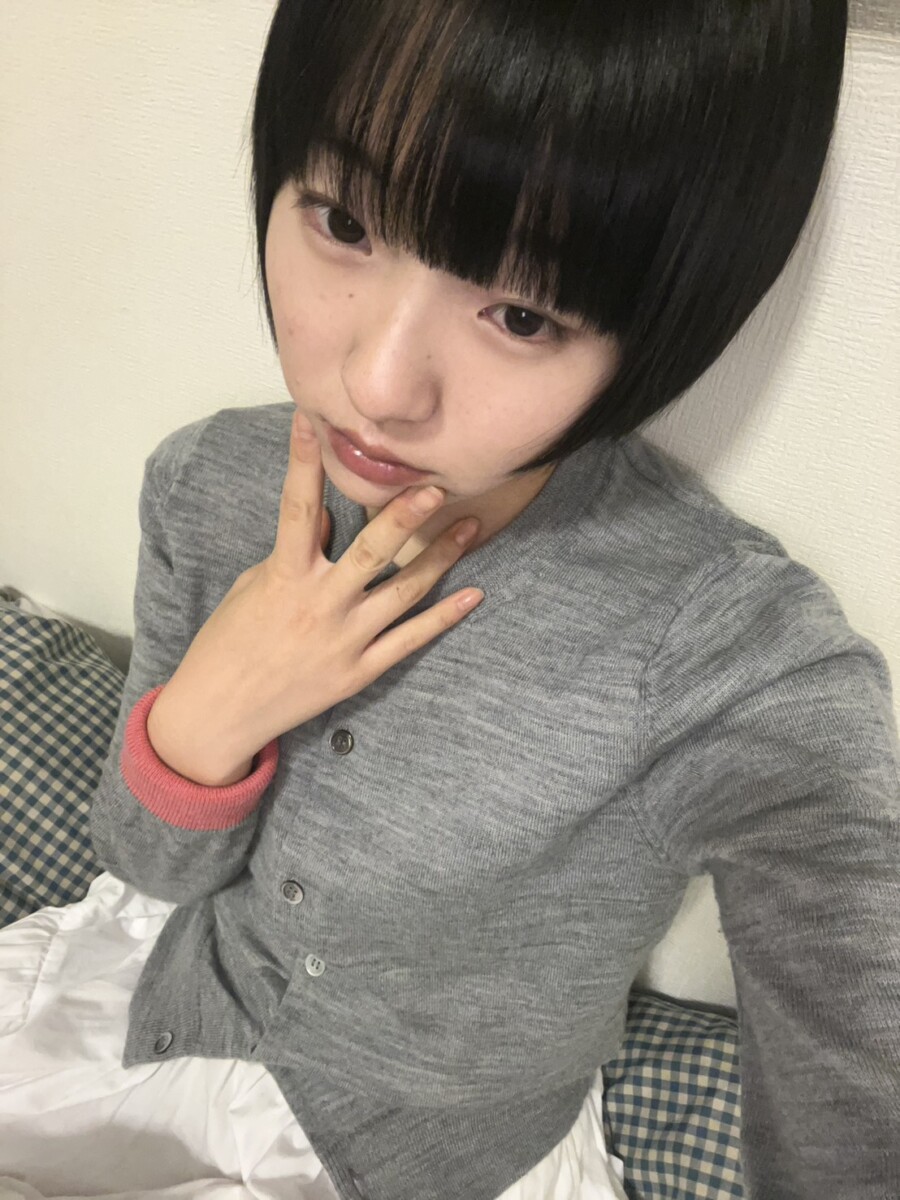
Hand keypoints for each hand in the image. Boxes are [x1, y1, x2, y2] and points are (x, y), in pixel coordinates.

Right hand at [146, 410, 483, 784]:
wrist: (219, 713)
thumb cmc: (229, 644)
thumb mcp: (253, 587)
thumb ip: (296, 551)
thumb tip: (329, 517)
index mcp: (284, 576)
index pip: (297, 507)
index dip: (302, 461)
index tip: (310, 420)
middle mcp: (319, 605)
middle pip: (371, 551)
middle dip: (405, 516)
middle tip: (436, 486)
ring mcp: (343, 640)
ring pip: (403, 592)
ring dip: (441, 558)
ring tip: (471, 526)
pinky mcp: (359, 672)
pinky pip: (409, 640)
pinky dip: (443, 617)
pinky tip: (472, 595)